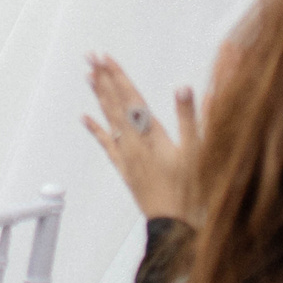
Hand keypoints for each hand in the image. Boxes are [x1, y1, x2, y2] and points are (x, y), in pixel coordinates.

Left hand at [82, 54, 199, 221]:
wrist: (174, 225)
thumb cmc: (191, 190)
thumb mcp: (197, 152)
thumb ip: (189, 118)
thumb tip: (183, 88)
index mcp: (152, 134)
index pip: (131, 98)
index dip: (118, 76)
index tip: (106, 58)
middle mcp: (135, 142)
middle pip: (116, 104)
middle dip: (103, 78)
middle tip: (90, 56)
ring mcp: (127, 156)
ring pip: (109, 119)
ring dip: (99, 96)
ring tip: (88, 76)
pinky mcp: (125, 169)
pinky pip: (106, 144)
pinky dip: (96, 129)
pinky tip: (85, 118)